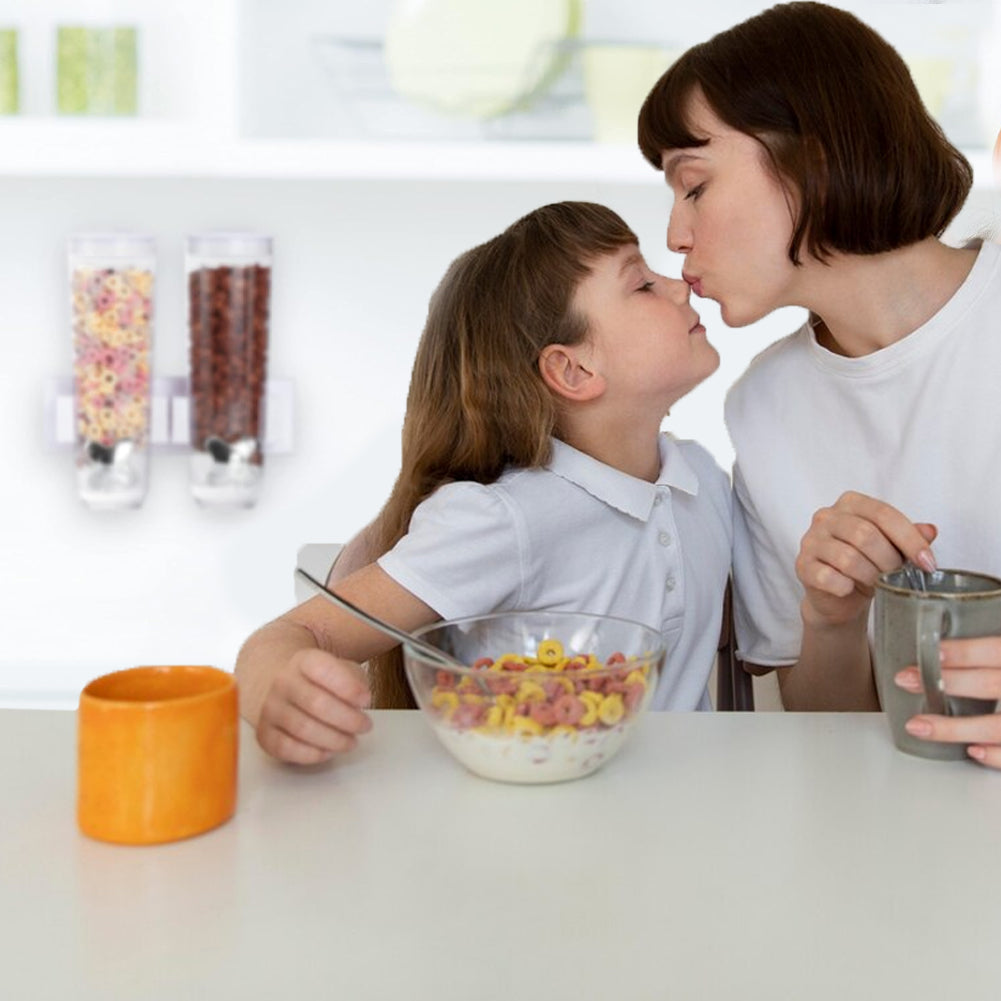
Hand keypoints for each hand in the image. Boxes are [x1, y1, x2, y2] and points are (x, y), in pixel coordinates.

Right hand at [256, 648, 372, 764]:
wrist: (285, 687)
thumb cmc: (322, 683)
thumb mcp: (342, 669)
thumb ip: (355, 680)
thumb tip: (360, 702)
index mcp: (304, 661)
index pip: (324, 670)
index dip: (349, 688)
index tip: (366, 700)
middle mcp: (283, 682)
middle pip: (317, 704)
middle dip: (348, 719)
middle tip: (364, 726)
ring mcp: (270, 708)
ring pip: (303, 729)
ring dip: (334, 740)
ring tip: (350, 741)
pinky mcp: (264, 734)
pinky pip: (286, 748)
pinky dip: (312, 754)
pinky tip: (328, 751)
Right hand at [795, 491, 936, 627]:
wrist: (838, 596)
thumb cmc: (867, 565)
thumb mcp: (892, 548)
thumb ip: (909, 536)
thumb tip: (930, 530)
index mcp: (850, 503)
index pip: (884, 514)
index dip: (910, 539)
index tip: (928, 563)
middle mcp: (826, 516)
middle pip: (865, 534)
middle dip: (889, 561)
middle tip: (899, 578)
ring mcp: (810, 540)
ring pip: (848, 558)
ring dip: (870, 577)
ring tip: (877, 585)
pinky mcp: (802, 565)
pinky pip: (828, 577)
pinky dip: (846, 587)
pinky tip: (850, 589)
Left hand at [895, 637, 1000, 768]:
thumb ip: (989, 654)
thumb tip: (942, 639)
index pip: (995, 650)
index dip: (963, 652)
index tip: (930, 653)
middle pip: (990, 685)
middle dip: (947, 683)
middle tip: (904, 679)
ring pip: (996, 726)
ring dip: (953, 727)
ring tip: (917, 726)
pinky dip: (994, 755)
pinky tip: (971, 751)